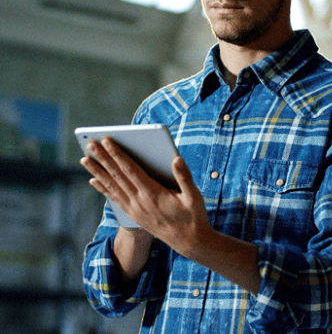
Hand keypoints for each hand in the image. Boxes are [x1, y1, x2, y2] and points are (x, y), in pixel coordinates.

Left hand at [80, 137, 212, 257]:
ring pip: (112, 186)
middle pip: (117, 176)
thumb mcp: (194, 196)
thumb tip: (175, 159)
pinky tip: (94, 180)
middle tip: (90, 144)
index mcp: (153, 194)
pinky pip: (114, 198)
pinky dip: (103, 188)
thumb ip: (185, 177)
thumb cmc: (194, 217)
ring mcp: (135, 209)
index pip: (131, 170)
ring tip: (85, 159)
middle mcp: (139, 202)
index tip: (107, 141)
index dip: (118, 154)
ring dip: (98, 172)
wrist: (189, 242)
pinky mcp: (134, 214)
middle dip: (103, 158)